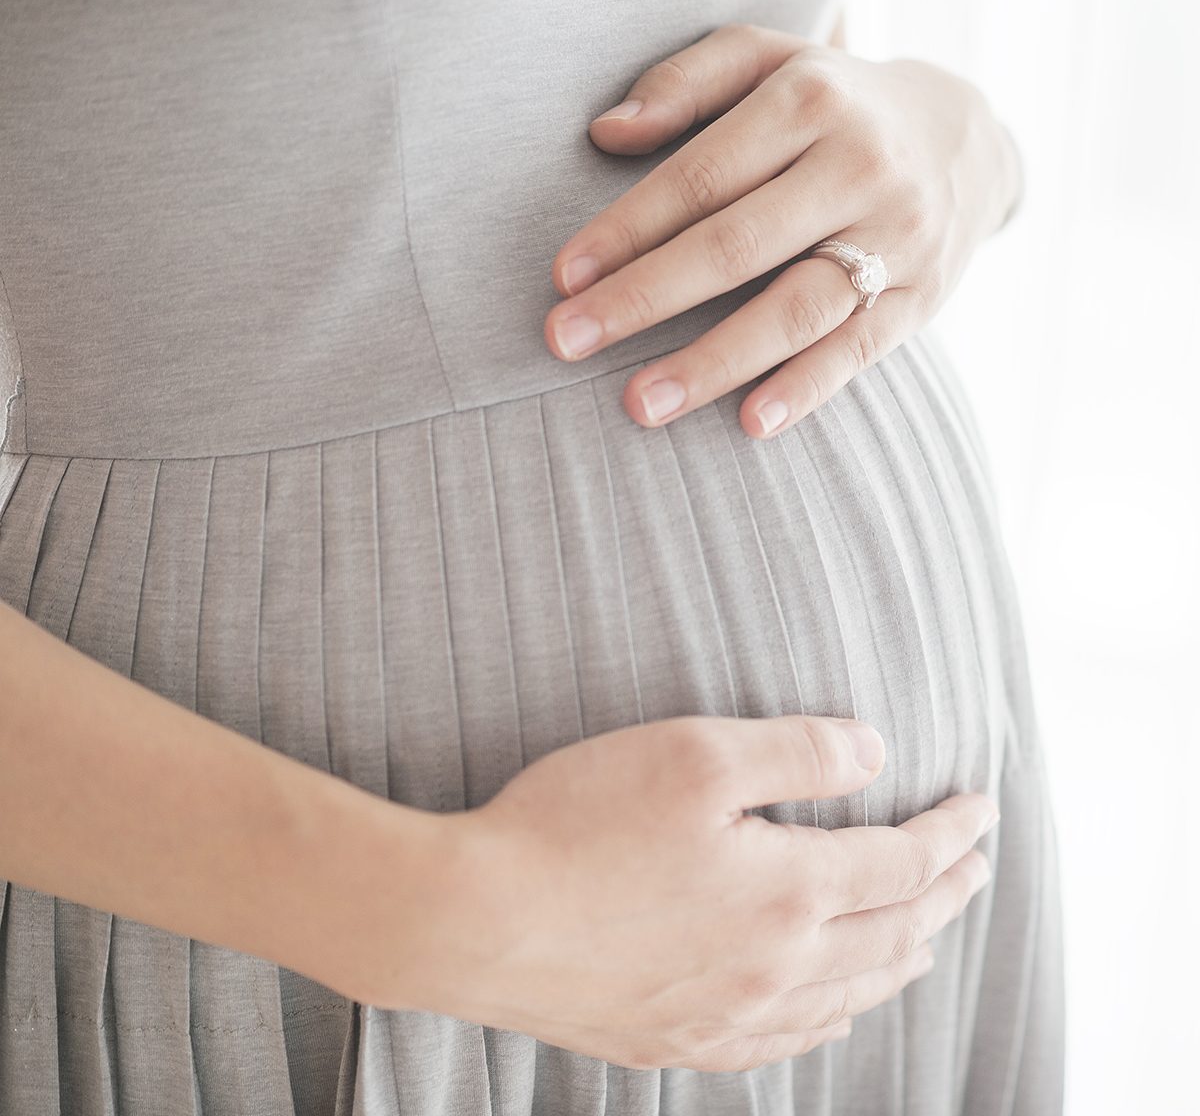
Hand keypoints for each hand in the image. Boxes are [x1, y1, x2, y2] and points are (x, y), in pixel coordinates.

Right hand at [399, 713, 997, 1072]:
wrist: (473, 920)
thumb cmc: (577, 824)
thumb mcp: (695, 754)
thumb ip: (798, 752)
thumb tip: (876, 753)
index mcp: (788, 892)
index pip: (904, 863)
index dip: (952, 833)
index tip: (981, 806)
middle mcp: (775, 967)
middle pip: (892, 934)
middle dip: (946, 894)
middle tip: (975, 867)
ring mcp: (727, 1014)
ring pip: (850, 995)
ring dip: (901, 958)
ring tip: (926, 935)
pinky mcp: (677, 1039)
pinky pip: (788, 1040)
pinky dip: (836, 1014)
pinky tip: (833, 1007)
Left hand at [543, 23, 1020, 437]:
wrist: (964, 139)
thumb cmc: (832, 104)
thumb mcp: (767, 59)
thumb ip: (686, 83)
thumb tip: (605, 133)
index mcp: (808, 101)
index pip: (700, 175)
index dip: (626, 229)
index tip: (563, 277)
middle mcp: (859, 167)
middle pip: (736, 245)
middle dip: (644, 298)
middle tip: (564, 342)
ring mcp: (897, 237)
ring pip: (794, 308)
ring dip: (714, 361)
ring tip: (639, 404)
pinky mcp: (922, 298)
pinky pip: (858, 350)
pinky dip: (805, 389)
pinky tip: (750, 424)